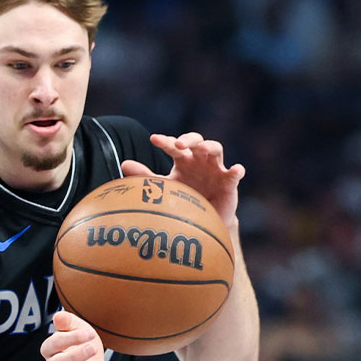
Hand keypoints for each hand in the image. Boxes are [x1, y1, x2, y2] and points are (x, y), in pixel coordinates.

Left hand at [121, 132, 245, 226]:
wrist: (202, 221)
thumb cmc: (181, 199)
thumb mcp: (162, 187)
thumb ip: (144, 176)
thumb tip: (124, 163)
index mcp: (183, 159)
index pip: (173, 145)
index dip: (165, 141)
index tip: (153, 139)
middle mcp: (199, 160)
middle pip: (197, 141)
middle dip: (188, 139)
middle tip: (178, 144)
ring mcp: (216, 169)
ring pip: (216, 149)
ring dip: (209, 147)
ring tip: (202, 149)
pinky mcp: (229, 182)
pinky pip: (234, 174)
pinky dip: (236, 171)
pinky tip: (236, 170)